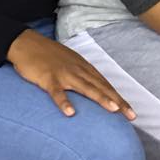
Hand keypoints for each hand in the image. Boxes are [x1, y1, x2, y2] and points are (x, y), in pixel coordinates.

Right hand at [7, 29, 134, 119]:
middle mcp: (79, 70)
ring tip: (114, 110)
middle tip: (131, 115)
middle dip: (118, 101)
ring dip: (101, 98)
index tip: (131, 112)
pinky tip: (70, 112)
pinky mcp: (48, 78)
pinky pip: (57, 92)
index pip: (106, 85)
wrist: (28, 43)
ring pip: (86, 88)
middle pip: (102, 87)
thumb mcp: (71, 64)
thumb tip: (93, 89)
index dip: (119, 98)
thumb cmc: (50, 56)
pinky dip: (64, 101)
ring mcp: (64, 74)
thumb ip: (82, 75)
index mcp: (85, 68)